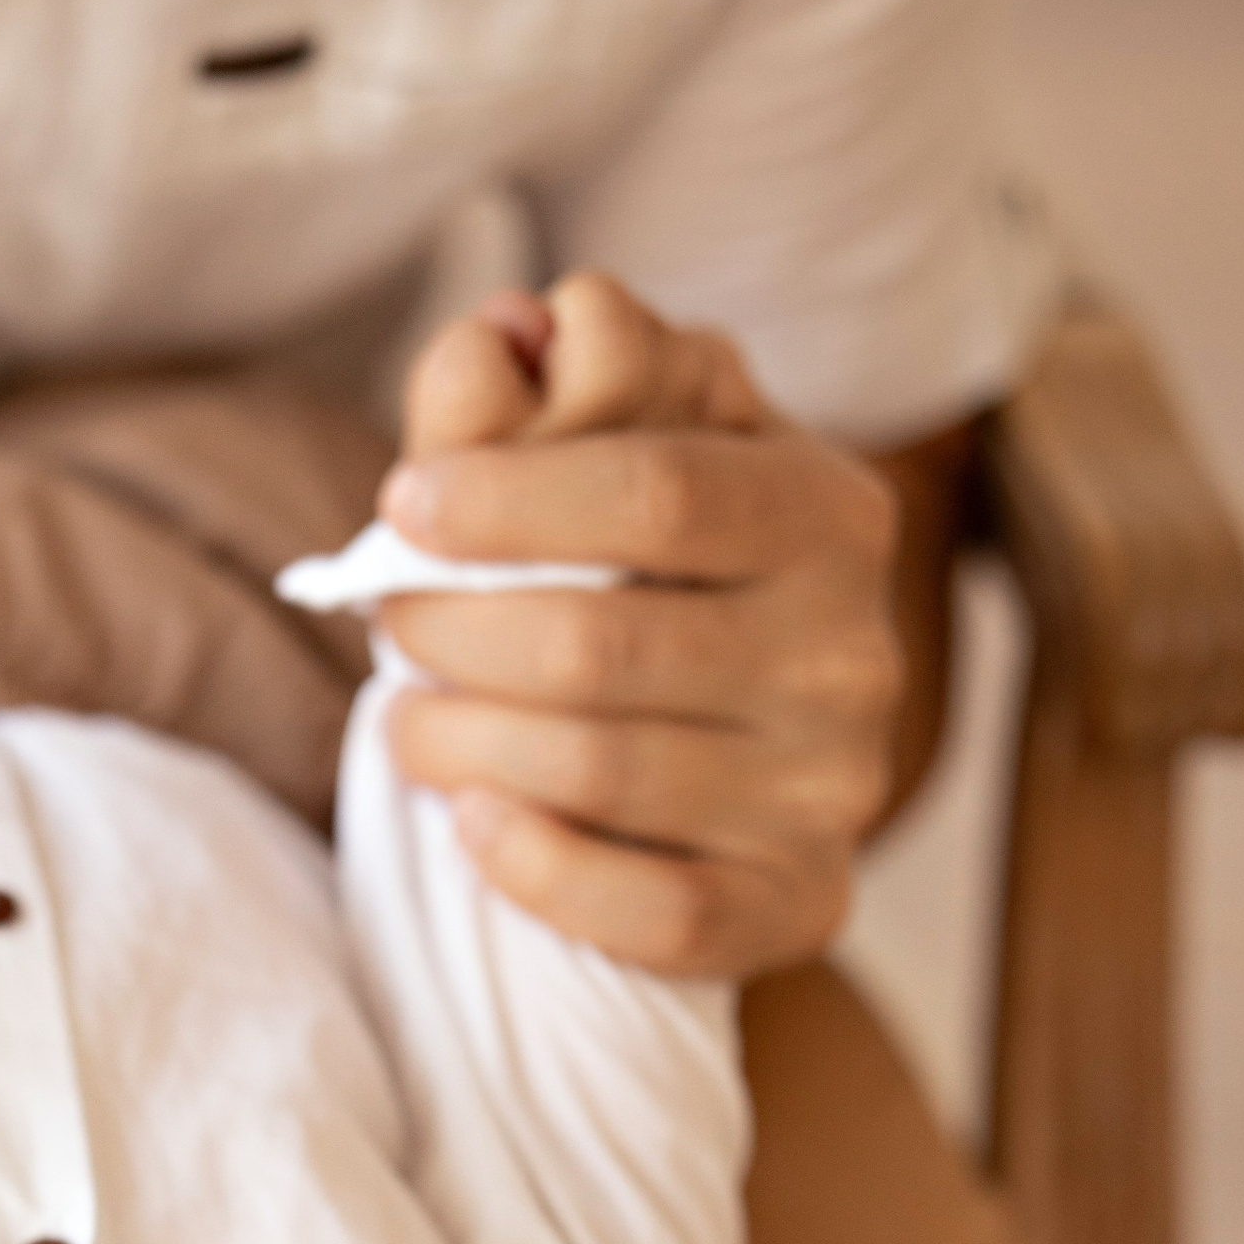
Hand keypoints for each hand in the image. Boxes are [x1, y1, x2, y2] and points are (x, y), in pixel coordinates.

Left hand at [376, 275, 902, 978]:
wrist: (746, 751)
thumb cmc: (659, 574)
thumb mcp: (622, 455)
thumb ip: (555, 389)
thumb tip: (498, 333)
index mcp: (827, 511)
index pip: (658, 491)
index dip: (509, 496)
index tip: (403, 502)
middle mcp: (855, 653)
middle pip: (602, 642)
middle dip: (456, 630)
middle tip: (387, 620)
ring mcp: (834, 791)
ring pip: (602, 770)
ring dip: (460, 741)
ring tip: (404, 715)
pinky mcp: (799, 904)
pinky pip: (652, 909)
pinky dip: (533, 865)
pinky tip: (469, 819)